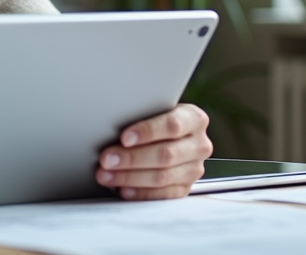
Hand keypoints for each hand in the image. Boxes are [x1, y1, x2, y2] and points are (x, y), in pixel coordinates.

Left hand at [95, 103, 211, 199]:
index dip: (147, 131)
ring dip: (130, 177)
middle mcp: (199, 145)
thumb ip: (141, 115)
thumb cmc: (155, 119)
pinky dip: (140, 193)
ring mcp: (194, 169)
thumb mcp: (153, 110)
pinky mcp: (185, 188)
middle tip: (106, 159)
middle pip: (166, 154)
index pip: (172, 125)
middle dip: (132, 158)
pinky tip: (123, 189)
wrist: (168, 135)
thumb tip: (111, 125)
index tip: (124, 138)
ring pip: (162, 177)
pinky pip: (162, 194)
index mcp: (194, 119)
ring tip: (106, 175)